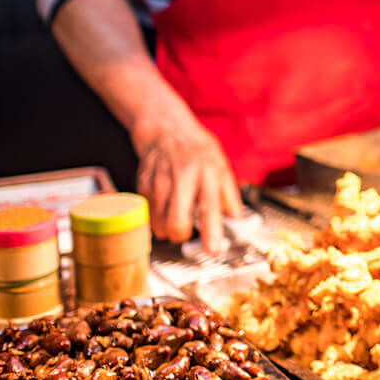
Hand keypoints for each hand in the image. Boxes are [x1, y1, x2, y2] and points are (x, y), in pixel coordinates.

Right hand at [133, 113, 241, 253]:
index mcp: (208, 172)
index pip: (210, 206)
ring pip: (159, 223)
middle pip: (177, 221)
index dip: (212, 232)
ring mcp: (160, 181)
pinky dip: (155, 220)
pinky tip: (163, 210)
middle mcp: (183, 176)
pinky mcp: (143, 184)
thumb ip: (229, 195)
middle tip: (185, 234)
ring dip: (166, 231)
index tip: (213, 251)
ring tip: (175, 220)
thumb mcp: (222, 166)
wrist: (166, 128)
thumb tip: (237, 220)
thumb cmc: (197, 149)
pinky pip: (147, 214)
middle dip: (181, 236)